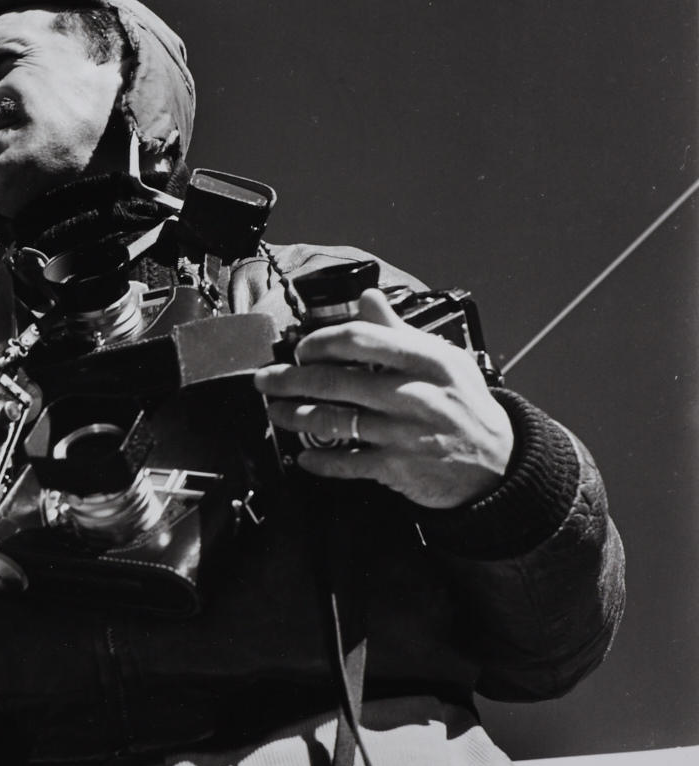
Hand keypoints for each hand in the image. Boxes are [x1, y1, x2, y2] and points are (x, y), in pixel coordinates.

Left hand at [253, 288, 513, 508]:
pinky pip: (348, 462)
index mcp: (425, 360)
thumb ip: (398, 330)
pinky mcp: (399, 467)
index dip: (321, 341)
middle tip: (266, 380)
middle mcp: (413, 394)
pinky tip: (303, 456)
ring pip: (335, 421)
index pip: (360, 339)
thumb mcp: (443, 359)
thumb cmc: (464, 403)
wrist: (499, 462)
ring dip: (295, 417)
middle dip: (291, 380)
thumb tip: (368, 297)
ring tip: (276, 413)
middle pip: (336, 381)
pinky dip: (320, 460)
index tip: (301, 348)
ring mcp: (405, 432)